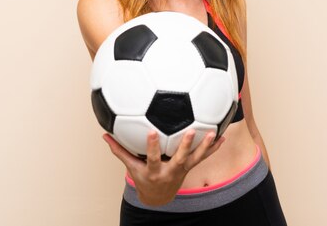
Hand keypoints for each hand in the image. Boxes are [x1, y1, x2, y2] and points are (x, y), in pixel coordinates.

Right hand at [102, 129, 225, 205]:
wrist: (158, 197)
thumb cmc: (143, 179)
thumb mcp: (131, 167)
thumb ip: (119, 150)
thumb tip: (104, 135)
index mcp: (154, 170)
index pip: (153, 158)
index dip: (152, 146)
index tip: (151, 131)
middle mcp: (170, 171)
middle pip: (179, 158)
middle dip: (185, 145)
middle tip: (190, 130)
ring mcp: (182, 169)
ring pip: (195, 158)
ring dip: (205, 146)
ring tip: (213, 133)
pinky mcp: (190, 167)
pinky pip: (203, 157)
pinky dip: (213, 148)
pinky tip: (222, 137)